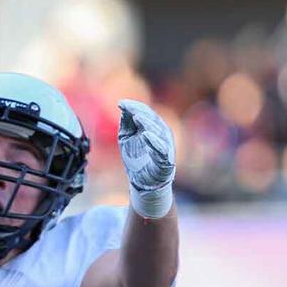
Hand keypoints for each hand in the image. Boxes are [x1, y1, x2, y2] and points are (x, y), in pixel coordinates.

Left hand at [116, 99, 176, 217]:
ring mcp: (165, 147)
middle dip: (140, 111)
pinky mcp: (165, 161)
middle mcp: (162, 135)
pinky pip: (161, 150)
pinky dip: (154, 142)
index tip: (120, 103)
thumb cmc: (136, 159)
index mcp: (154, 128)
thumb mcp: (127, 138)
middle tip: (127, 107)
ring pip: (158, 132)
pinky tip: (145, 135)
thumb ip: (126, 124)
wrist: (143, 183)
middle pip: (152, 120)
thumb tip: (123, 107)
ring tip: (136, 117)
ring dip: (147, 123)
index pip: (146, 113)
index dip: (134, 107)